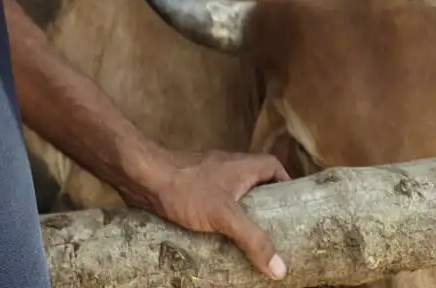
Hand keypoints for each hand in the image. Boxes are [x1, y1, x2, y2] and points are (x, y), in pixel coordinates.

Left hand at [132, 147, 288, 278]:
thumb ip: (253, 239)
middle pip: (255, 186)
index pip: (273, 167)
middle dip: (265, 210)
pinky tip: (220, 245)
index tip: (293, 208)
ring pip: (233, 199)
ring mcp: (207, 181)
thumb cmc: (185, 187)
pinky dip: (220, 224)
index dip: (286, 183)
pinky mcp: (191, 193)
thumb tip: (280, 268)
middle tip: (275, 237)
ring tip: (251, 247)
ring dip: (242, 219)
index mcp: (242, 167)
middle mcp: (227, 170)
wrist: (142, 176)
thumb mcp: (225, 215)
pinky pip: (214, 209)